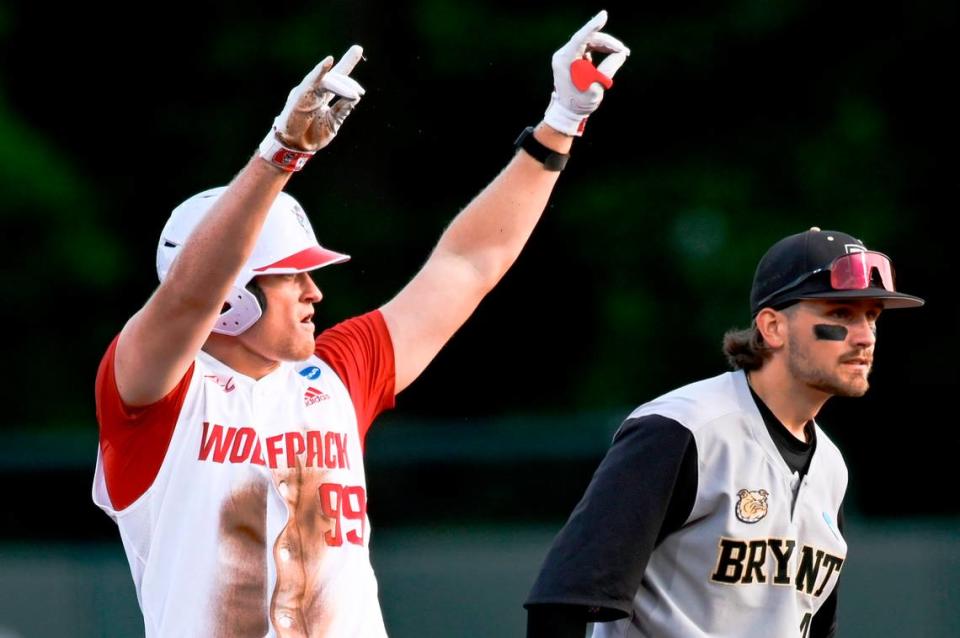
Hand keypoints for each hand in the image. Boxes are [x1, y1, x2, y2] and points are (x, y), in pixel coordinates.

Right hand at [261, 45, 365, 167]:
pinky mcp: (300, 95)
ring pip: (327, 81)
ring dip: (341, 85)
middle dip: (348, 81)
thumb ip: (343, 109)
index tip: (357, 48)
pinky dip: (320, 71)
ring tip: (355, 94)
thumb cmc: (311, 135)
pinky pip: (311, 81)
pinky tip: (329, 62)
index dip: (347, 63)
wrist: (295, 148)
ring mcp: (307, 92)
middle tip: (359, 93)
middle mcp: (315, 90)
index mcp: (323, 96)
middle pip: (335, 77)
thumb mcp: (333, 122)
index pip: (337, 77)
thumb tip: (355, 96)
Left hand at [543, 10, 628, 135]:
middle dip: (608, 43)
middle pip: (588, 39)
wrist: (568, 111)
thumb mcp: (596, 88)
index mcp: (564, 61)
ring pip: (590, 42)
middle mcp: (563, 55)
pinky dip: (602, 50)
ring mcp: (567, 55)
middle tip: (624, 52)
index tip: (604, 15)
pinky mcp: (573, 57)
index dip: (593, 26)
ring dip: (607, 46)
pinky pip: (589, 47)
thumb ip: (608, 69)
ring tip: (622, 54)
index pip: (580, 38)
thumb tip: (620, 54)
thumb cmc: (580, 103)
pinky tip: (612, 56)